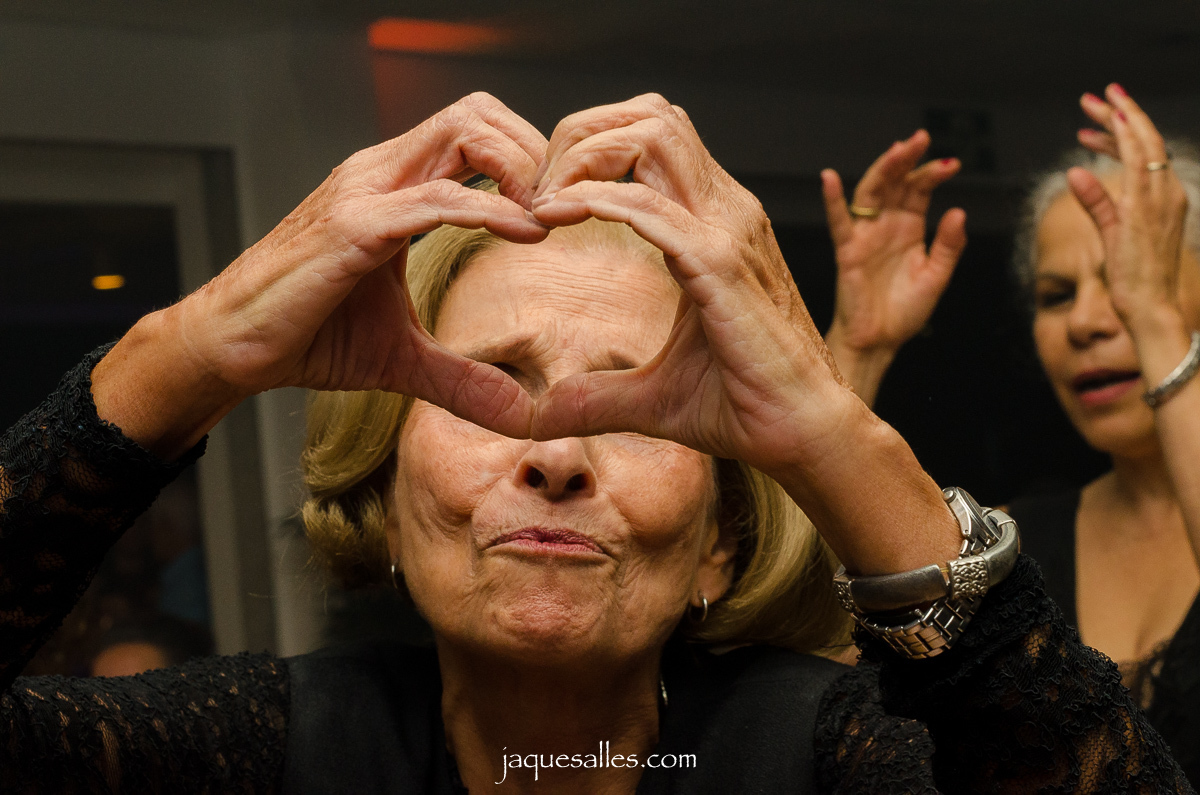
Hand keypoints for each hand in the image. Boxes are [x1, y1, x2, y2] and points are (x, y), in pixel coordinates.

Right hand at [95, 94, 550, 454]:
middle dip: (534, 150)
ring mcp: (364, 193)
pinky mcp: (351, 227)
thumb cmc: (308, 335)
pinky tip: (527, 234)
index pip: (475, 132)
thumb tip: (520, 414)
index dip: (527, 159)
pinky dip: (489, 211)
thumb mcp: (403, 358)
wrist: (231, 347)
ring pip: (460, 135)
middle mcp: (379, 173)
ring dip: (523, 171)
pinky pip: (435, 200)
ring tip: (554, 220)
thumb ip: (463, 378)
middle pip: (476, 114)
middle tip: (565, 207)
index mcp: (394, 186)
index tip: (561, 210)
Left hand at [528, 95, 849, 476]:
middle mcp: (726, 212)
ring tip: (542, 203)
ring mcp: (729, 231)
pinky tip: (553, 218)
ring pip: (653, 136)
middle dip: (580, 136)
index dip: (590, 152)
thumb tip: (539, 416)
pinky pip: (650, 206)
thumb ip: (595, 396)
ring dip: (584, 157)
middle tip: (535, 191)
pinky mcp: (722, 264)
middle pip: (650, 117)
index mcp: (713, 224)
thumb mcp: (652, 396)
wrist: (803, 434)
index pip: (652, 139)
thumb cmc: (743, 406)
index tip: (542, 203)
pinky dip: (595, 200)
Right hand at [822, 131, 965, 405]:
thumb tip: (959, 211)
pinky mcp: (847, 251)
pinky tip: (828, 178)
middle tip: (921, 139)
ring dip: (882, 170)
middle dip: (907, 161)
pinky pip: (838, 222)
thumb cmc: (905, 312)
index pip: (919, 191)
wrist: (879, 341)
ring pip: (870, 193)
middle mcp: (886, 226)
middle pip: (894, 184)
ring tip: (897, 150)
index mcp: (909, 229)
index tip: (952, 164)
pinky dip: (832, 200)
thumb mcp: (936, 276)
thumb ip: (948, 245)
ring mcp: (865, 236)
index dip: (932, 174)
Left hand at [1071, 84, 1188, 336]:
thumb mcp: (1112, 232)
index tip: (1100, 115)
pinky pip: (1138, 167)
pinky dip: (1123, 143)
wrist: (1151, 306)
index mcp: (1164, 198)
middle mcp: (1168, 193)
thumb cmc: (1134, 277)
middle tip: (1093, 96)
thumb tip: (1074, 174)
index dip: (1123, 131)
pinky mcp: (1145, 211)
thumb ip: (1097, 202)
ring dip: (1119, 120)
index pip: (1144, 154)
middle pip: (1146, 141)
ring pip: (1144, 145)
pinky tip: (1097, 131)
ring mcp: (1160, 200)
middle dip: (1120, 114)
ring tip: (1092, 103)